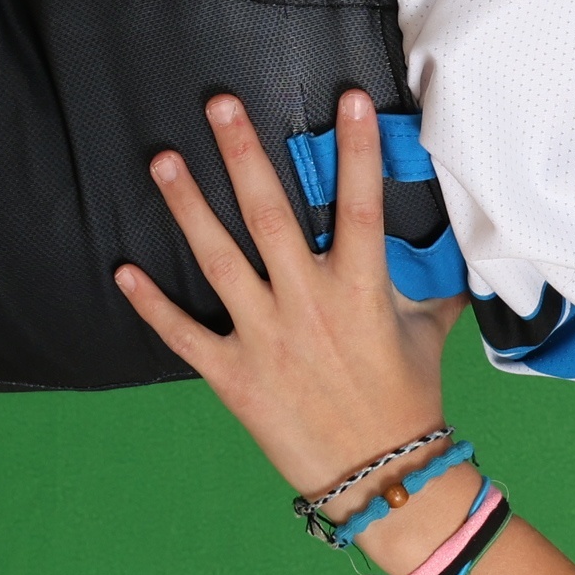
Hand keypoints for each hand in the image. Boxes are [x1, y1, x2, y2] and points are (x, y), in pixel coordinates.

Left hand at [115, 89, 466, 509]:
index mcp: (361, 290)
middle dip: (243, 155)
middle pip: (270, 216)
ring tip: (162, 161)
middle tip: (219, 106)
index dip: (356, 151)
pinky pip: (184, 335)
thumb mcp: (428, 331)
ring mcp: (266, 339)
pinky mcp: (234, 376)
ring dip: (188, 208)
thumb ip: (430, 281)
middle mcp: (308, 305)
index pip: (360, 205)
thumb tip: (451, 243)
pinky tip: (123, 270)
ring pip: (218, 261)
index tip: (347, 99)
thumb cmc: (408, 398)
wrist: (383, 475)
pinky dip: (151, 305)